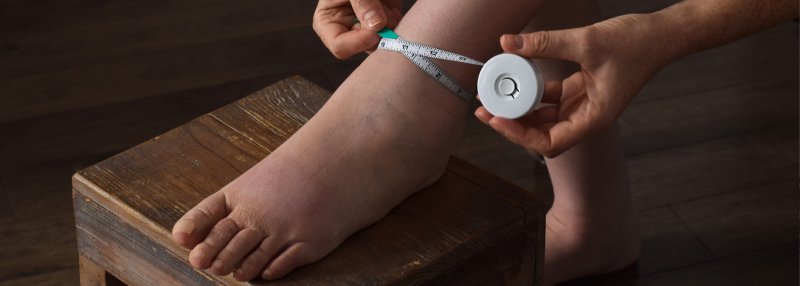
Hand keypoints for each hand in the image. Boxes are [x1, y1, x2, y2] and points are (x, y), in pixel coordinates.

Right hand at [313, 0, 402, 58]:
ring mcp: (366, 28)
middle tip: (386, 15)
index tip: (377, 27)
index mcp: (328, 22)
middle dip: (378, 34)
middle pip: (363, 48)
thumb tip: (377, 26)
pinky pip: (391, 35)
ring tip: (387, 8)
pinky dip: (396, 24)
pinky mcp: (382, 24)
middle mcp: (346, 29)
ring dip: (389, 27)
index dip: (358, 41)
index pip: (339, 46)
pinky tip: (393, 10)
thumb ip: (362, 2)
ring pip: (380, 44)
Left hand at [475, 14, 674, 156]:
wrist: (662, 35)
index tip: (497, 119)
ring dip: (518, 108)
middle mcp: (587, 118)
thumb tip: (508, 43)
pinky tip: (514, 78)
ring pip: (543, 118)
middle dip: (511, 125)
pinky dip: (531, 91)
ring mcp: (583, 106)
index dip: (519, 136)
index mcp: (594, 119)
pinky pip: (549, 99)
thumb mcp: (587, 41)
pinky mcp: (580, 91)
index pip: (548, 143)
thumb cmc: (637, 43)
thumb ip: (546, 44)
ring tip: (492, 96)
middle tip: (483, 110)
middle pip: (541, 135)